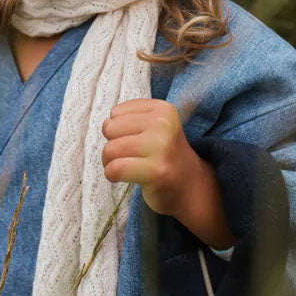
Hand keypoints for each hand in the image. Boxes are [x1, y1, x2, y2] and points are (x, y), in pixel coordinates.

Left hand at [101, 99, 233, 248]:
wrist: (190, 186)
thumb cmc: (164, 155)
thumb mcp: (154, 126)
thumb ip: (129, 119)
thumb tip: (106, 123)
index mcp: (162, 109)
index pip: (115, 113)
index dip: (118, 129)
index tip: (135, 140)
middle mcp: (163, 124)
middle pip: (110, 129)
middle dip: (111, 144)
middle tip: (127, 156)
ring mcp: (161, 147)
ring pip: (110, 149)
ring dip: (109, 162)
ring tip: (125, 166)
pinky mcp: (156, 171)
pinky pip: (116, 169)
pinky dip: (111, 174)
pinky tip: (122, 177)